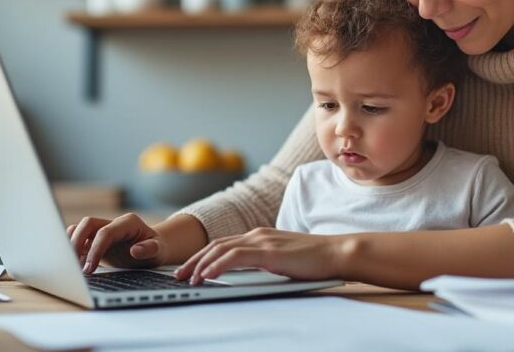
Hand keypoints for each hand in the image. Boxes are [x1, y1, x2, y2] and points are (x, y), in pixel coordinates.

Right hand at [66, 213, 167, 272]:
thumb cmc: (157, 249)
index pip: (105, 232)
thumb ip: (150, 249)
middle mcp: (113, 223)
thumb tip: (135, 250)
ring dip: (72, 245)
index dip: (95, 250)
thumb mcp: (159, 251)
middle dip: (77, 242)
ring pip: (80, 229)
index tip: (89, 269)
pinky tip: (76, 265)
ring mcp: (103, 231)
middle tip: (73, 265)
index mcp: (128, 223)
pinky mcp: (96, 240)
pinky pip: (80, 240)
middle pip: (87, 224)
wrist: (154, 249)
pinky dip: (74, 250)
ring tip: (71, 265)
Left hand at [173, 228, 346, 284]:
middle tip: (178, 276)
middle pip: (215, 244)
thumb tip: (248, 272)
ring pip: (221, 249)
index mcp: (259, 235)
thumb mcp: (282, 259)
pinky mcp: (268, 251)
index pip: (222, 244)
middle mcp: (257, 234)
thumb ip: (264, 261)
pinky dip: (218, 265)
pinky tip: (208, 274)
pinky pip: (235, 257)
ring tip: (188, 278)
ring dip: (200, 264)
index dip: (202, 256)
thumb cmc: (314, 260)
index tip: (188, 269)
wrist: (335, 253)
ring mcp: (262, 241)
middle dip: (193, 260)